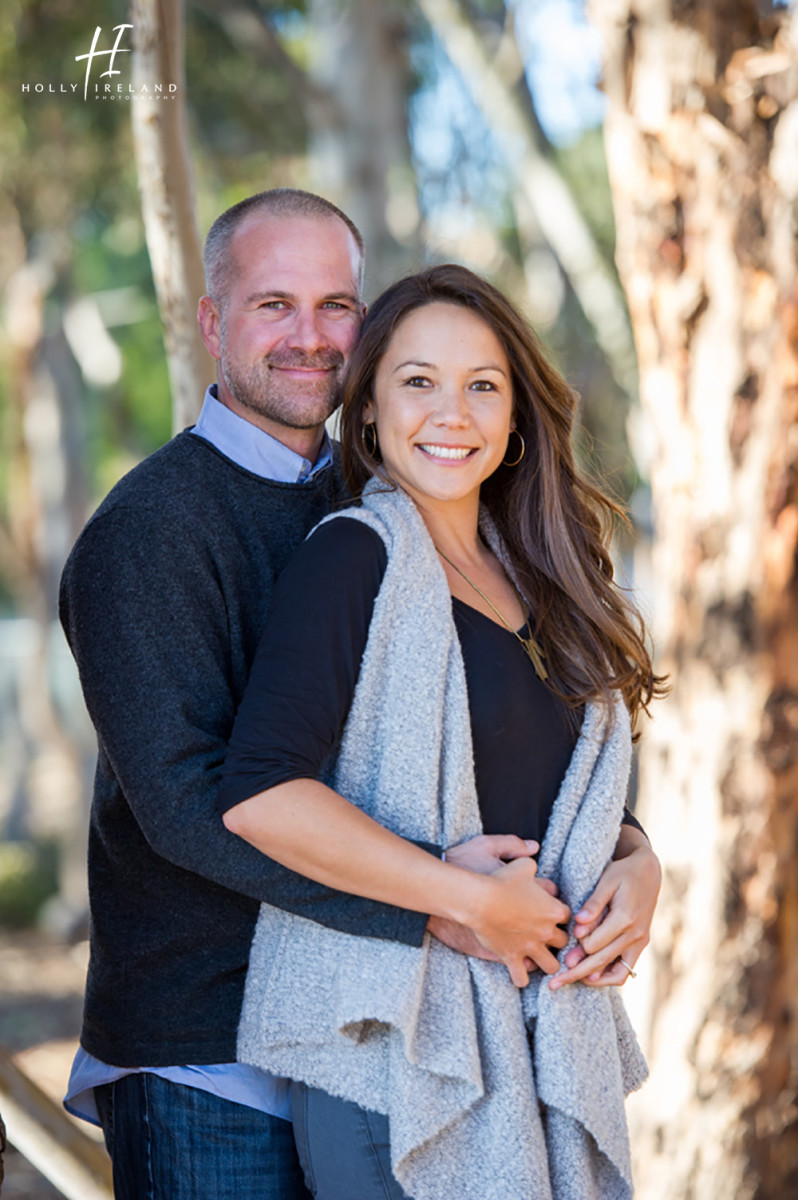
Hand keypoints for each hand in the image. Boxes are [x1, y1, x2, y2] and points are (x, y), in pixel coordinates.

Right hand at [428, 836, 559, 967]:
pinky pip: (522, 978)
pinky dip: (521, 977)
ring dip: (547, 961)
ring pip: (551, 965)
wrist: (478, 899)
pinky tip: (519, 970)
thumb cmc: (500, 878)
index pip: (570, 916)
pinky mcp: (511, 957)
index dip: (561, 913)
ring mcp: (530, 947)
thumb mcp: (521, 863)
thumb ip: (529, 855)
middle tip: (548, 934)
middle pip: (565, 942)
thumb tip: (534, 847)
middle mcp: (546, 931)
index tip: (553, 911)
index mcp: (552, 909)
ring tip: (541, 957)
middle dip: (558, 939)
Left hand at [549, 843, 660, 990]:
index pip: (595, 944)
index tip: (562, 951)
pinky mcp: (640, 945)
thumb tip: (578, 925)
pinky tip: (590, 977)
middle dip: (576, 974)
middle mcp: (635, 934)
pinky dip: (608, 976)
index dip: (577, 948)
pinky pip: (626, 970)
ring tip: (570, 981)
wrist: (649, 872)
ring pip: (616, 972)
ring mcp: (640, 942)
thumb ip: (594, 904)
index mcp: (625, 918)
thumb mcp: (607, 881)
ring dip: (592, 980)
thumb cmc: (623, 873)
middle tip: (553, 983)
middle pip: (601, 961)